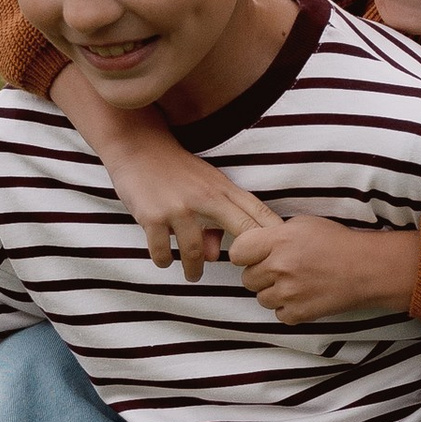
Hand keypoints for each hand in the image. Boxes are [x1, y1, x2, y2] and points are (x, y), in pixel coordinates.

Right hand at [45, 75, 261, 277]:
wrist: (138, 146)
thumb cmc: (175, 171)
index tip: (283, 253)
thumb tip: (215, 257)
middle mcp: (205, 198)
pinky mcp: (152, 217)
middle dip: (250, 255)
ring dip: (195, 270)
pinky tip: (165, 259)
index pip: (258, 211)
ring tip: (193, 275)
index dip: (274, 233)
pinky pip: (162, 252)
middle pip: (242, 229)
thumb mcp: (202, 189)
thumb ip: (214, 223)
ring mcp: (178, 208)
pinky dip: (164, 260)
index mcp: (222, 188)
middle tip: (247, 275)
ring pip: (197, 252)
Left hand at [226, 212, 420, 326]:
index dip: (245, 254)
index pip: (237, 252)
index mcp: (278, 240)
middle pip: (247, 279)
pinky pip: (278, 314)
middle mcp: (280, 267)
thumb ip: (274, 233)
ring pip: (261, 298)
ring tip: (295, 282)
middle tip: (281, 269)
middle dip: (261, 274)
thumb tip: (255, 242)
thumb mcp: (303, 224)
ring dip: (274, 292)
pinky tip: (303, 295)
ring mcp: (288, 293)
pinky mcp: (298, 313)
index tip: (256, 254)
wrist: (367, 269)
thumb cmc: (338, 243)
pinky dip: (288, 308)